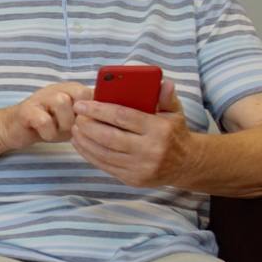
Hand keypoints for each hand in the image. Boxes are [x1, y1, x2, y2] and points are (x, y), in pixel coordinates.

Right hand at [0, 82, 91, 152]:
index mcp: (71, 89)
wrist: (14, 129)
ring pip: (62, 102)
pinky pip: (44, 120)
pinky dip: (48, 132)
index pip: (93, 91)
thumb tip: (113, 120)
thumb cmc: (48, 124)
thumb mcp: (73, 120)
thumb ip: (90, 116)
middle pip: (80, 93)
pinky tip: (45, 135)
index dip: (96, 110)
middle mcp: (57, 89)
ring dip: (64, 124)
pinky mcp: (26, 110)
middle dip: (80, 116)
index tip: (91, 125)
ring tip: (58, 132)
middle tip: (74, 128)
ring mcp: (40, 97)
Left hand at [72, 79, 193, 187]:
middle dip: (88, 125)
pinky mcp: (133, 179)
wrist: (187, 165)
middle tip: (75, 116)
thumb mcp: (175, 112)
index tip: (82, 104)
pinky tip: (81, 144)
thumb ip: (166, 97)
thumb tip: (164, 82)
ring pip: (104, 153)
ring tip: (74, 129)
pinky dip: (89, 154)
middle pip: (109, 137)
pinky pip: (105, 166)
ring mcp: (141, 167)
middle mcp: (150, 150)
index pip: (123, 117)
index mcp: (160, 129)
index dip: (99, 110)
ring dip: (84, 141)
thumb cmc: (174, 133)